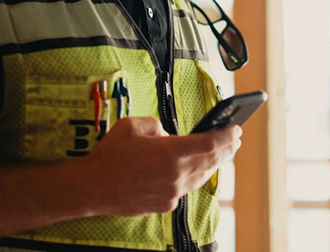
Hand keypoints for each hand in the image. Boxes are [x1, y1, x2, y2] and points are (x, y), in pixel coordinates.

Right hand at [77, 116, 241, 215]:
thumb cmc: (110, 155)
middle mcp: (175, 174)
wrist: (93, 188)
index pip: (209, 143)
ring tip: (223, 153)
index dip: (226, 135)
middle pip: (210, 160)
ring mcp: (172, 192)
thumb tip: (168, 134)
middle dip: (226, 148)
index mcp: (170, 152)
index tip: (236, 129)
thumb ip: (157, 125)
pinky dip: (196, 176)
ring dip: (215, 163)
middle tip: (236, 139)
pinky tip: (198, 169)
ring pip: (202, 176)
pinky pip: (187, 187)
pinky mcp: (166, 204)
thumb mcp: (133, 125)